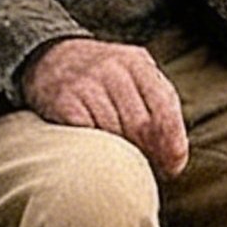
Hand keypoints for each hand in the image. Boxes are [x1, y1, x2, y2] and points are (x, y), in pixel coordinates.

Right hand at [20, 37, 188, 177]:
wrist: (51, 57)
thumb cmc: (104, 76)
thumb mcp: (136, 76)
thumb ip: (161, 106)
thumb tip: (176, 157)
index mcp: (137, 63)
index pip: (164, 108)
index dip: (172, 143)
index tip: (173, 167)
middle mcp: (112, 68)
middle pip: (139, 124)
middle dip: (148, 153)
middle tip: (148, 170)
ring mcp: (85, 83)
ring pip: (113, 132)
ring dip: (121, 156)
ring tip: (122, 165)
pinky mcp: (62, 100)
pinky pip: (86, 134)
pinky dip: (95, 149)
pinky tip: (98, 154)